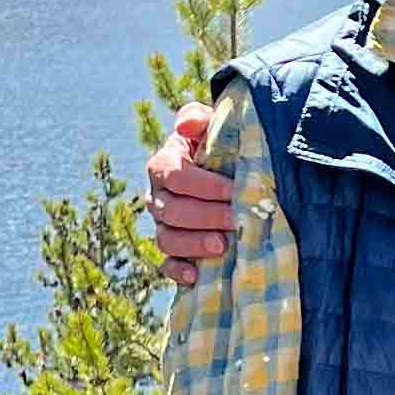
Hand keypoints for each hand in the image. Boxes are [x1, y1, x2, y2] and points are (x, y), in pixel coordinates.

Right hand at [146, 97, 237, 283]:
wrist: (228, 171)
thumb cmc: (220, 144)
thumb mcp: (211, 124)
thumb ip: (197, 118)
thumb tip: (185, 127)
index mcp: (163, 165)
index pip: (173, 176)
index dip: (203, 185)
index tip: (233, 190)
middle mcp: (157, 197)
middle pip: (171, 211)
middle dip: (205, 216)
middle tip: (236, 220)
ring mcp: (163, 225)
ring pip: (167, 239)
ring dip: (193, 245)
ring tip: (222, 246)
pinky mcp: (174, 251)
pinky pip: (167, 265)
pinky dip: (178, 271)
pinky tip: (196, 276)